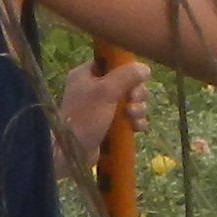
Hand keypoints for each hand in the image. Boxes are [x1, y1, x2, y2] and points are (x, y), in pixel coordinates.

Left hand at [56, 60, 147, 180]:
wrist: (72, 153)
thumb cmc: (85, 117)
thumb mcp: (105, 92)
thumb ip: (126, 76)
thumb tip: (145, 68)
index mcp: (86, 74)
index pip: (112, 63)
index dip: (128, 71)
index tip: (135, 80)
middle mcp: (93, 88)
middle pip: (126, 83)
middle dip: (136, 94)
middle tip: (134, 101)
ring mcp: (101, 108)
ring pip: (129, 102)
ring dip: (137, 108)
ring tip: (133, 117)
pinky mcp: (108, 125)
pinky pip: (128, 118)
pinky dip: (134, 122)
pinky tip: (137, 128)